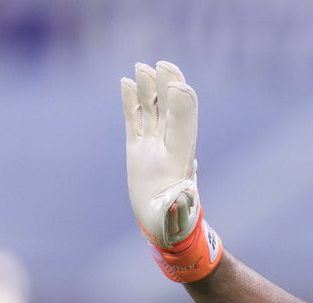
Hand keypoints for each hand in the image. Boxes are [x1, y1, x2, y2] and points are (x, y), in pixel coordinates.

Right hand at [120, 61, 221, 281]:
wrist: (165, 227)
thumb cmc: (173, 224)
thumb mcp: (175, 218)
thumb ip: (178, 207)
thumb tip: (185, 195)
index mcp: (179, 161)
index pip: (184, 128)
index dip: (183, 107)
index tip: (179, 86)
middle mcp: (168, 148)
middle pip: (170, 112)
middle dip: (168, 89)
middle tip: (164, 65)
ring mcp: (152, 146)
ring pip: (152, 111)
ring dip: (150, 89)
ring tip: (144, 66)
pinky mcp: (137, 148)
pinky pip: (134, 119)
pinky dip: (131, 102)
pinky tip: (127, 82)